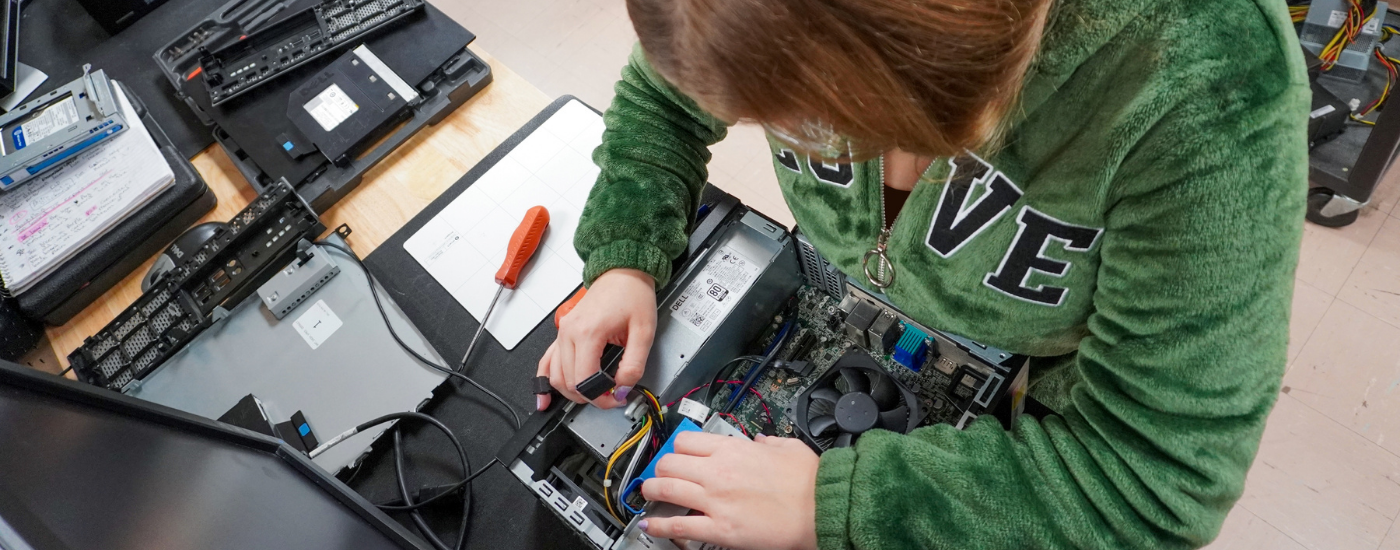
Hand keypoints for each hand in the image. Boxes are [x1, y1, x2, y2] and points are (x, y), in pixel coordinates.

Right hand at [537, 268, 656, 409]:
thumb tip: (623, 388)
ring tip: (592, 396)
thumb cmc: (632, 294)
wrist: (622, 272)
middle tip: (611, 397)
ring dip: (571, 392)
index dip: (601, 397)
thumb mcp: (644, 332)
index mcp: (588, 332)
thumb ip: (633, 364)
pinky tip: (543, 399)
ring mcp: (562, 333)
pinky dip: (544, 381)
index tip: (617, 398)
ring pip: (555, 376)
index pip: (585, 380)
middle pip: (568, 382)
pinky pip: (546, 361)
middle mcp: (569, 333)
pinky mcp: (562, 333)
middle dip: (590, 397)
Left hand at [640, 432, 819, 549]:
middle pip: (669, 463)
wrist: (821, 509)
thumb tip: (760, 440)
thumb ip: (768, 441)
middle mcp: (717, 471)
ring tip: (649, 494)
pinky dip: (659, 525)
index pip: (686, 440)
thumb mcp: (787, 446)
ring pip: (665, 489)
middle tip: (662, 475)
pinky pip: (677, 525)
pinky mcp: (719, 528)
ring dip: (652, 491)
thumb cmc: (810, 482)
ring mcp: (715, 500)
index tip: (677, 454)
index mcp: (732, 449)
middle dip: (662, 468)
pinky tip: (650, 524)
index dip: (677, 447)